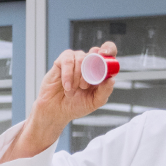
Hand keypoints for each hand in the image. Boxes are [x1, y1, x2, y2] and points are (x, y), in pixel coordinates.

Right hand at [6, 42, 121, 159]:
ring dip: (81, 73)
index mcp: (96, 72)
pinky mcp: (59, 65)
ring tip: (76, 89)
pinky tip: (67, 86)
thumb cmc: (73, 108)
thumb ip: (104, 91)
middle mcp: (86, 65)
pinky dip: (69, 72)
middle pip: (95, 52)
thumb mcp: (93, 103)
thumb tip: (112, 77)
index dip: (109, 50)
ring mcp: (72, 64)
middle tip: (91, 79)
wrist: (53, 115)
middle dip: (95, 64)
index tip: (108, 53)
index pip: (106, 53)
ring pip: (81, 56)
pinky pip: (67, 59)